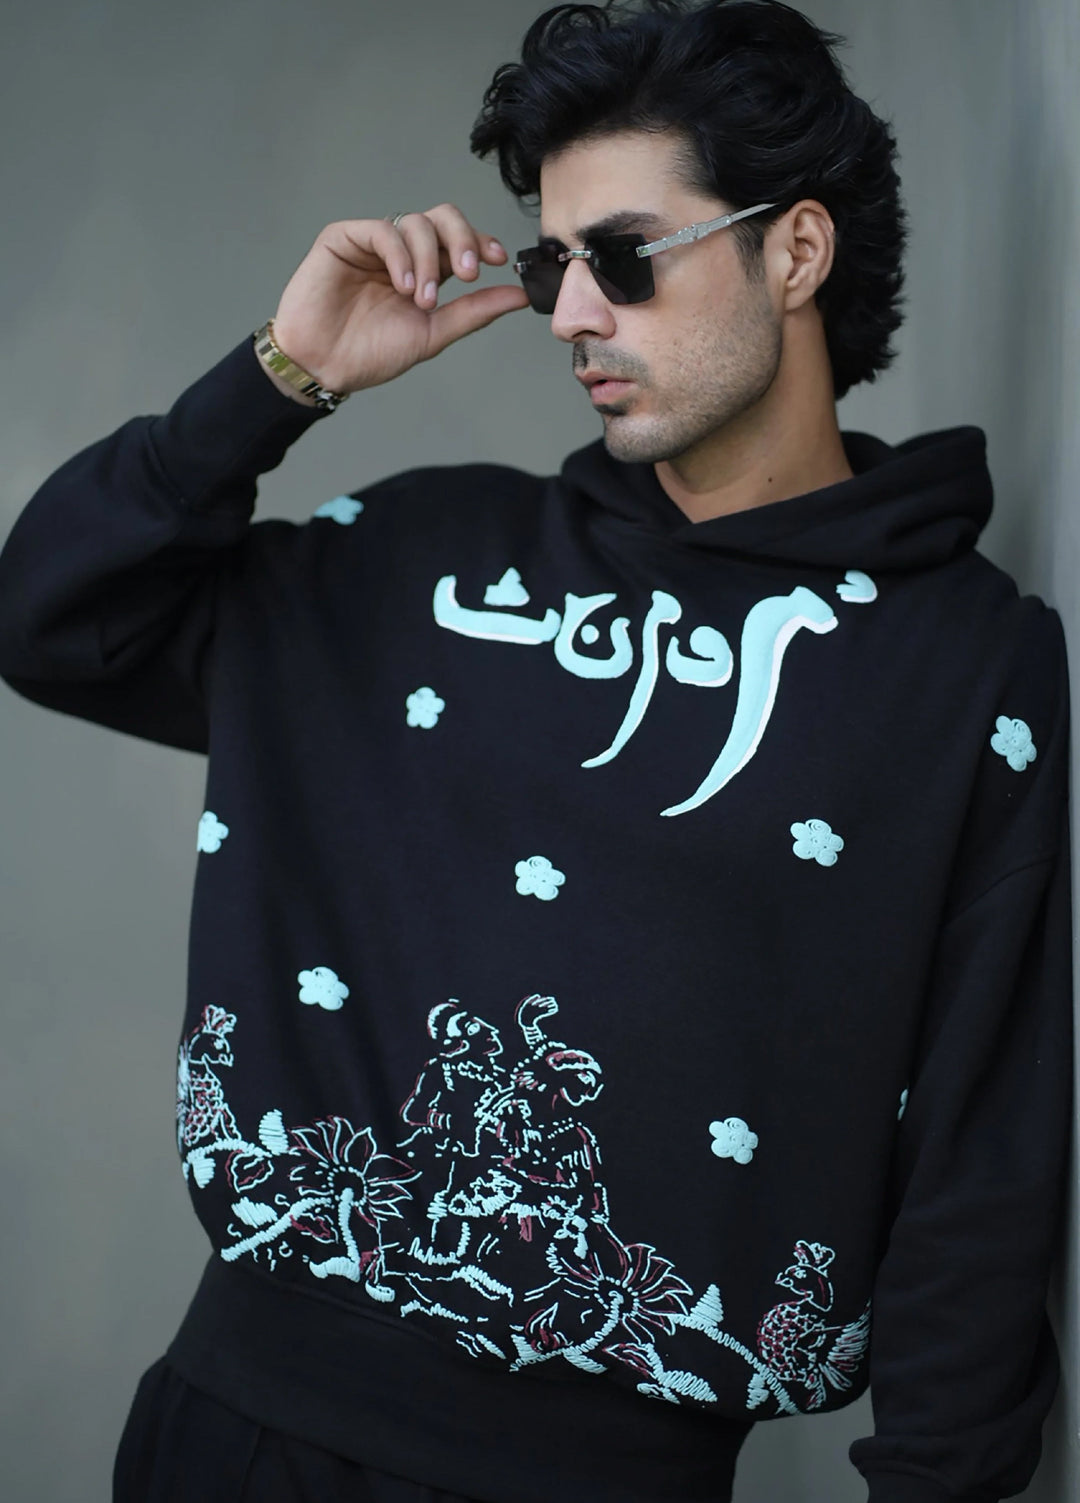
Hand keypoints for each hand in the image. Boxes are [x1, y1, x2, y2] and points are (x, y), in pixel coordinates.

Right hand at [269, 204, 529, 394]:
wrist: (324, 365)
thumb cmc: (371, 353)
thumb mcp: (433, 333)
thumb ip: (475, 311)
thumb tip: (520, 295)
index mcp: (425, 270)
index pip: (459, 240)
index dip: (480, 242)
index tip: (497, 261)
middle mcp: (402, 251)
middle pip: (442, 218)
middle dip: (462, 240)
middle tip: (466, 275)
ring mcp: (373, 243)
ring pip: (416, 223)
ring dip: (428, 261)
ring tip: (421, 300)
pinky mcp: (344, 238)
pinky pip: (383, 230)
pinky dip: (400, 256)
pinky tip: (401, 285)